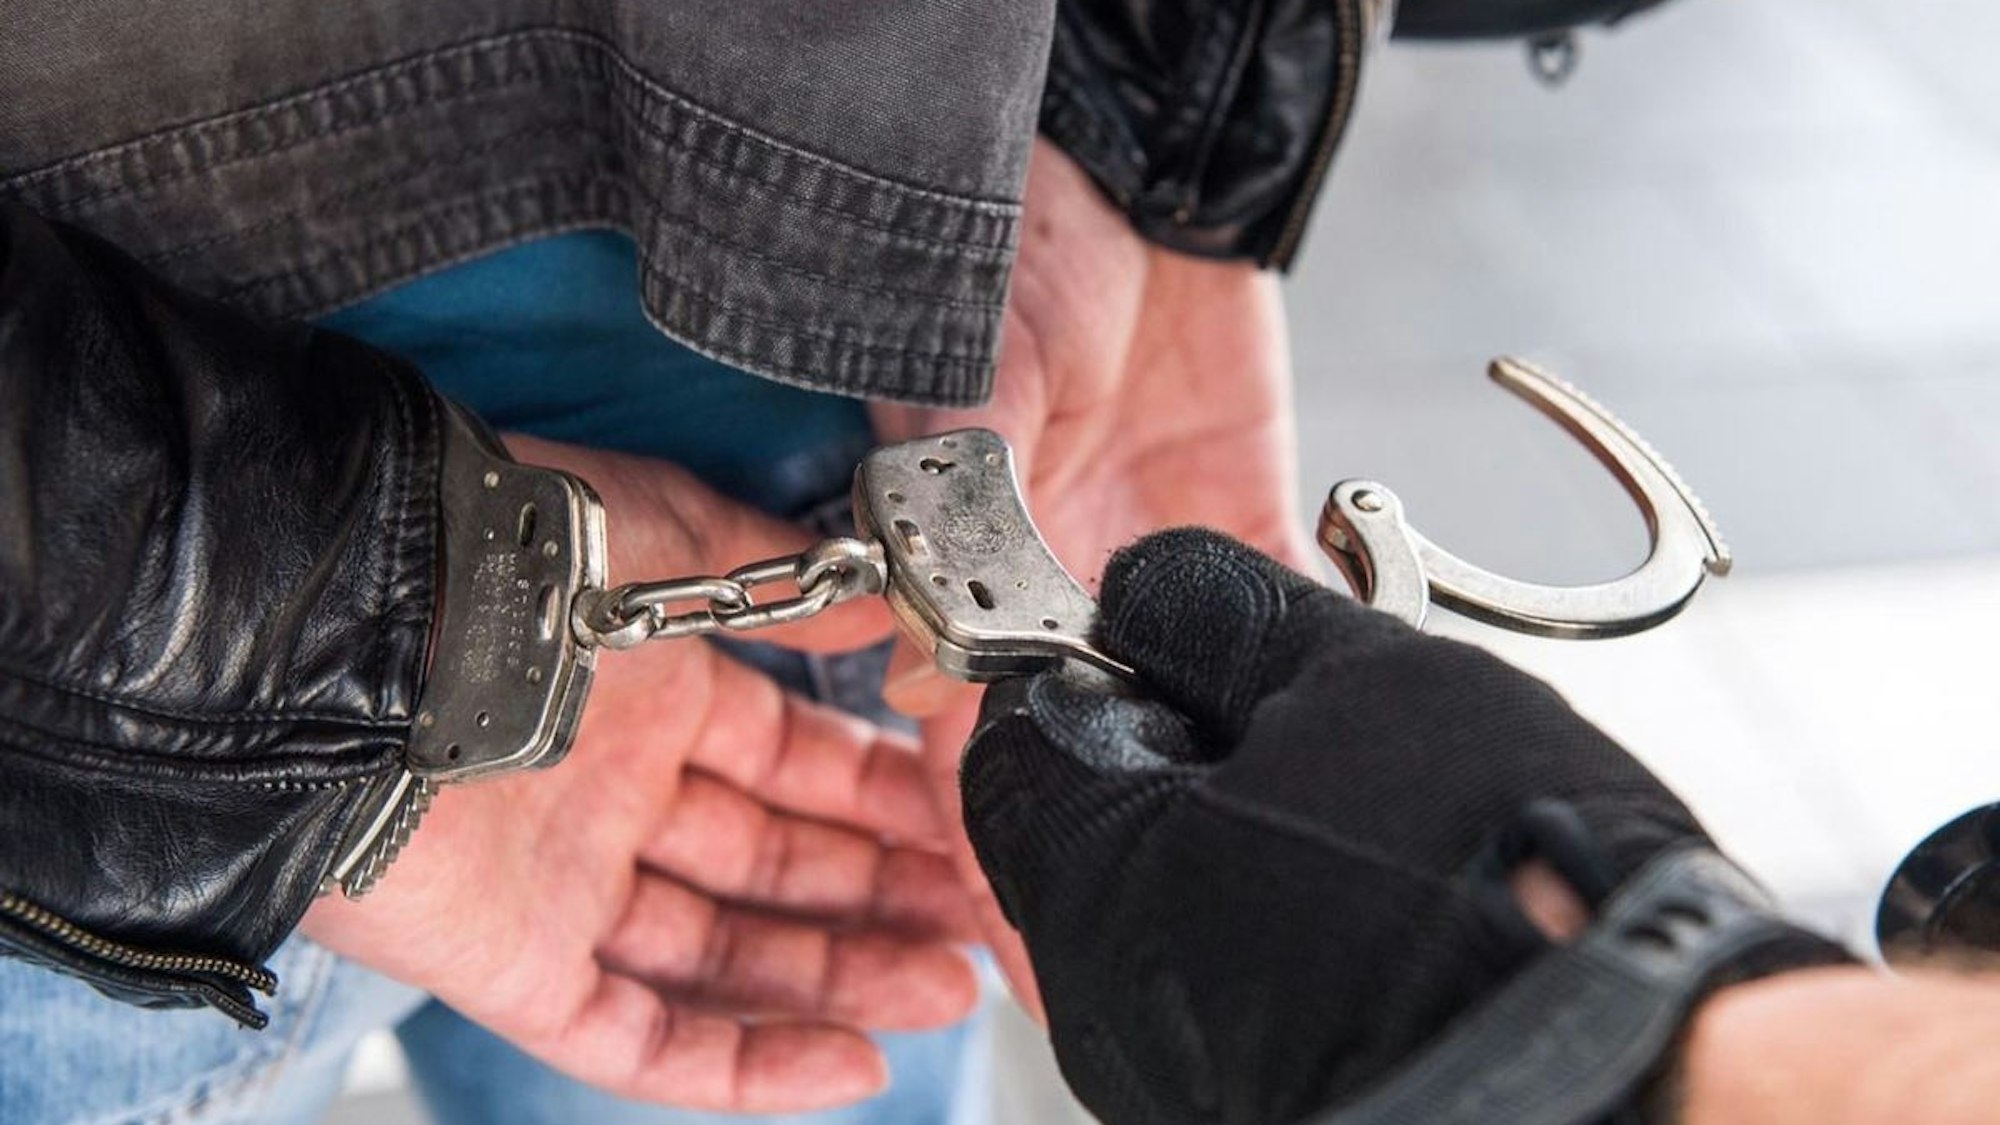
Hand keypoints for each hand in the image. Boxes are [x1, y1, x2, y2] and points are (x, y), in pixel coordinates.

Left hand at [305, 437, 977, 1113]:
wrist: (377, 620)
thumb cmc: (529, 557)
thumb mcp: (683, 535)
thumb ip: (793, 589)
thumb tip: (890, 606)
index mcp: (652, 696)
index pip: (791, 767)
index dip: (882, 801)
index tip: (968, 822)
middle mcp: (615, 796)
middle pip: (772, 869)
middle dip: (881, 897)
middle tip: (980, 920)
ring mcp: (566, 887)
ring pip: (725, 959)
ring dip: (840, 980)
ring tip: (948, 992)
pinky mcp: (516, 968)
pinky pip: (642, 1038)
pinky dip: (745, 1065)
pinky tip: (849, 1063)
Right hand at [869, 141, 1315, 1002]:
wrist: (1142, 172)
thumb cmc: (1019, 239)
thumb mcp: (970, 354)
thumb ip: (960, 467)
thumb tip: (933, 581)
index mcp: (972, 553)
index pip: (967, 725)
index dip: (980, 832)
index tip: (998, 926)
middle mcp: (1060, 576)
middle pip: (1081, 745)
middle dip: (1098, 853)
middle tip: (1123, 962)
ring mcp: (1155, 558)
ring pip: (1177, 708)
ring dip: (1196, 801)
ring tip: (1217, 914)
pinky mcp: (1247, 516)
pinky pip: (1273, 622)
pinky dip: (1291, 690)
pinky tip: (1309, 767)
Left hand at [959, 530, 1808, 1124]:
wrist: (1651, 1065)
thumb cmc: (1504, 873)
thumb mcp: (1352, 672)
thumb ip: (1218, 613)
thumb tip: (1153, 587)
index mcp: (1095, 880)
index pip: (1013, 744)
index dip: (1094, 667)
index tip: (1179, 644)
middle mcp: (1110, 1006)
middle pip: (1093, 832)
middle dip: (1184, 754)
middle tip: (1306, 718)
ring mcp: (1182, 1077)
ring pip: (1172, 912)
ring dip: (1249, 837)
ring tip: (1381, 810)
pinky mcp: (1263, 1104)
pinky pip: (1237, 990)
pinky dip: (1292, 927)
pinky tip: (1401, 897)